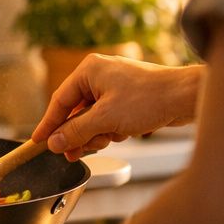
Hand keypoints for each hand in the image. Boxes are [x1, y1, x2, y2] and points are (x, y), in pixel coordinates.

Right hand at [32, 56, 200, 160]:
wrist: (185, 97)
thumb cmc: (148, 99)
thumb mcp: (106, 119)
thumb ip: (76, 131)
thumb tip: (54, 142)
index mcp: (89, 70)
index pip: (60, 100)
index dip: (49, 124)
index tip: (38, 142)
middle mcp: (99, 76)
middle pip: (76, 112)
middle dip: (78, 134)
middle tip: (73, 153)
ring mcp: (114, 87)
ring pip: (92, 118)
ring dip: (97, 133)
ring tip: (109, 139)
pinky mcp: (127, 99)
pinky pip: (108, 118)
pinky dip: (111, 130)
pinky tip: (123, 133)